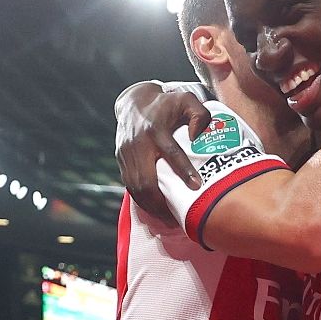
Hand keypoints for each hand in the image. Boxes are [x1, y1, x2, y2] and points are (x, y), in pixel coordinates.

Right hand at [115, 82, 212, 220]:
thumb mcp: (187, 100)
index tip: (196, 186)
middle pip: (146, 180)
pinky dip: (141, 200)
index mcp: (155, 129)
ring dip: (150, 206)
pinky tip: (154, 210)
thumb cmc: (167, 103)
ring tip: (168, 219)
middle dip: (161, 202)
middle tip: (178, 217)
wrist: (134, 101)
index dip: (183, 170)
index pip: (170, 152)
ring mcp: (126, 153)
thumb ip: (200, 115)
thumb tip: (197, 137)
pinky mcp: (120, 159)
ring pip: (135, 187)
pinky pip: (129, 185)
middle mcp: (138, 143)